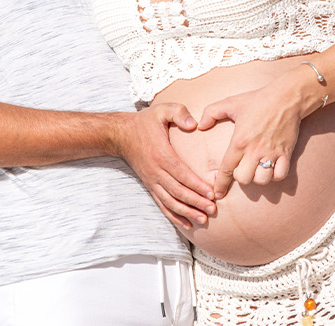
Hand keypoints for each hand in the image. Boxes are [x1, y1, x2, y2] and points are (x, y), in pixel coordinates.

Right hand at [112, 104, 217, 231]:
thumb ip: (179, 113)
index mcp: (161, 153)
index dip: (196, 185)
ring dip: (187, 212)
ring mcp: (152, 181)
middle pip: (178, 191)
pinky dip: (174, 216)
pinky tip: (187, 224)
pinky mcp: (150, 186)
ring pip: (170, 202)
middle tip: (213, 209)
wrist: (122, 135)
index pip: (181, 173)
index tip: (211, 192)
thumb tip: (194, 124)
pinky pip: (162, 205)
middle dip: (196, 202)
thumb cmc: (146, 121)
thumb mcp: (162, 110)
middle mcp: (156, 171)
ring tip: (203, 219)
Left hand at [197, 78, 308, 198]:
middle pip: (244, 179)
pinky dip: (275, 176)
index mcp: (239, 140)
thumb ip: (211, 112)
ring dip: (258, 177)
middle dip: (241, 177)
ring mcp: (272, 153)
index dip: (221, 184)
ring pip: (262, 180)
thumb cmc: (257, 100)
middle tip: (243, 168)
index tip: (218, 193)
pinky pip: (280, 176)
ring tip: (257, 168)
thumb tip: (200, 126)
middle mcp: (255, 150)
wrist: (286, 97)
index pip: (227, 169)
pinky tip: (272, 168)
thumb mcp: (231, 102)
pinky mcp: (286, 154)